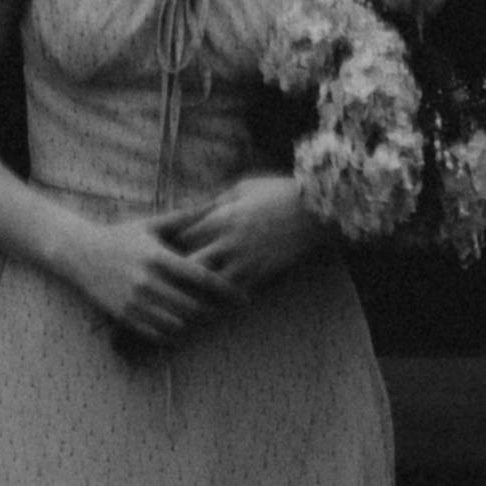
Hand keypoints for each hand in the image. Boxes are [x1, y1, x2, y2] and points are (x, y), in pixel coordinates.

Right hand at [57, 211, 237, 357]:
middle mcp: (147, 281)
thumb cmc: (121, 236)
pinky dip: (171, 334)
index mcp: (158, 257)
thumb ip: (184, 218)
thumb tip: (214, 203)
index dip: (225, 289)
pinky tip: (178, 328)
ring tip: (203, 320)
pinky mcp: (123, 315)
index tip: (243, 297)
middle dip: (212, 311)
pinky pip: (155, 333)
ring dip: (192, 323)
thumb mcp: (151, 224)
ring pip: (175, 323)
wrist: (79, 252)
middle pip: (191, 305)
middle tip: (224, 312)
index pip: (200, 277)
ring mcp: (134, 301)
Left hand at [163, 175, 322, 304]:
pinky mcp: (262, 273)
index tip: (170, 250)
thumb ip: (217, 199)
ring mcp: (245, 260)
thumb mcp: (243, 186)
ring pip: (211, 285)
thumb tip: (196, 207)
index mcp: (220, 216)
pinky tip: (220, 298)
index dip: (173, 245)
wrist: (315, 209)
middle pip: (190, 264)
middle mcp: (228, 241)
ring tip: (193, 293)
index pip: (181, 237)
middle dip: (181, 271)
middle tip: (175, 277)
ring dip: (201, 289)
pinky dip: (226, 297)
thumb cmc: (277, 191)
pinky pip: (236, 292)